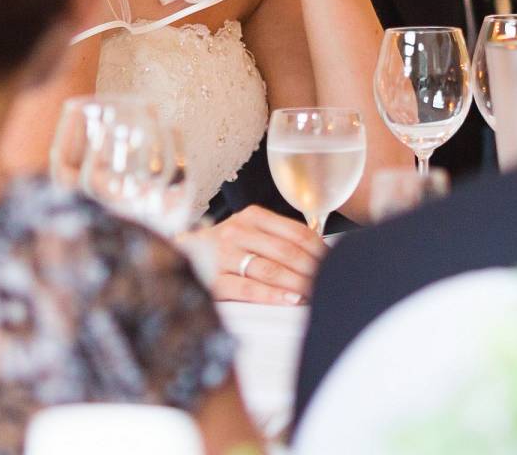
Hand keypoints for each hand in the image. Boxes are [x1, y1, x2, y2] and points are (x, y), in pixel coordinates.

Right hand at [186, 205, 328, 304]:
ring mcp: (224, 255)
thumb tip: (320, 253)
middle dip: (311, 270)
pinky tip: (290, 300)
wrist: (182, 255)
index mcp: (252, 216)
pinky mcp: (213, 279)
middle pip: (286, 252)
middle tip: (328, 282)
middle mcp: (237, 231)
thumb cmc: (227, 247)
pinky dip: (273, 296)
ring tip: (315, 293)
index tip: (333, 263)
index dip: (319, 250)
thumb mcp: (251, 231)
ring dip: (297, 284)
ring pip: (270, 270)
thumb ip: (280, 238)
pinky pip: (248, 289)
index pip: (295, 233)